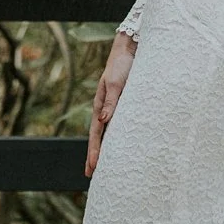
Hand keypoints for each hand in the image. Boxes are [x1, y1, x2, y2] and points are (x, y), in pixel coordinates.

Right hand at [85, 32, 136, 176]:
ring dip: (106, 149)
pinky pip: (121, 126)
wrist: (132, 49)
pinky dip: (118, 138)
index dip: (94, 152)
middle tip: (92, 175)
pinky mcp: (127, 105)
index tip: (92, 169)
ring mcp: (116, 108)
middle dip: (95, 155)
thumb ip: (111, 101)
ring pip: (110, 133)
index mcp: (101, 105)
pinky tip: (122, 146)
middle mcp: (107, 109)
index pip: (96, 134)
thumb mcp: (116, 82)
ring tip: (105, 166)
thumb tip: (103, 120)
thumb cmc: (123, 64)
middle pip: (99, 137)